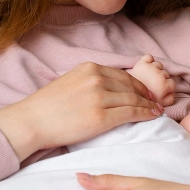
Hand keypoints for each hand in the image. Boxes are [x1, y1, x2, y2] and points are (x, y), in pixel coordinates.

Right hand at [0, 62, 162, 160]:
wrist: (31, 121)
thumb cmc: (47, 106)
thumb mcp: (70, 82)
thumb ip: (90, 81)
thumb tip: (109, 87)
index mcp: (89, 68)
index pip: (122, 75)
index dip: (138, 84)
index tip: (146, 92)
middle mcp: (96, 79)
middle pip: (131, 86)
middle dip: (147, 94)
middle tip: (156, 101)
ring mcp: (99, 97)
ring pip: (134, 99)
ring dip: (149, 105)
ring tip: (157, 110)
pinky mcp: (101, 116)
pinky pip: (131, 113)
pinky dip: (145, 113)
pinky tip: (152, 116)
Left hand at [129, 54, 175, 106]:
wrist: (129, 95)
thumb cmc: (146, 100)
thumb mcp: (162, 104)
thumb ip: (171, 99)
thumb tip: (172, 93)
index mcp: (164, 84)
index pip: (172, 83)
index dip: (168, 87)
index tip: (162, 90)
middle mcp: (159, 74)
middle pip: (166, 74)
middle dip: (162, 79)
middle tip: (154, 85)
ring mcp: (151, 67)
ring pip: (159, 65)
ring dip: (156, 70)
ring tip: (150, 76)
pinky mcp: (142, 63)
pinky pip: (149, 57)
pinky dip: (149, 60)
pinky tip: (148, 66)